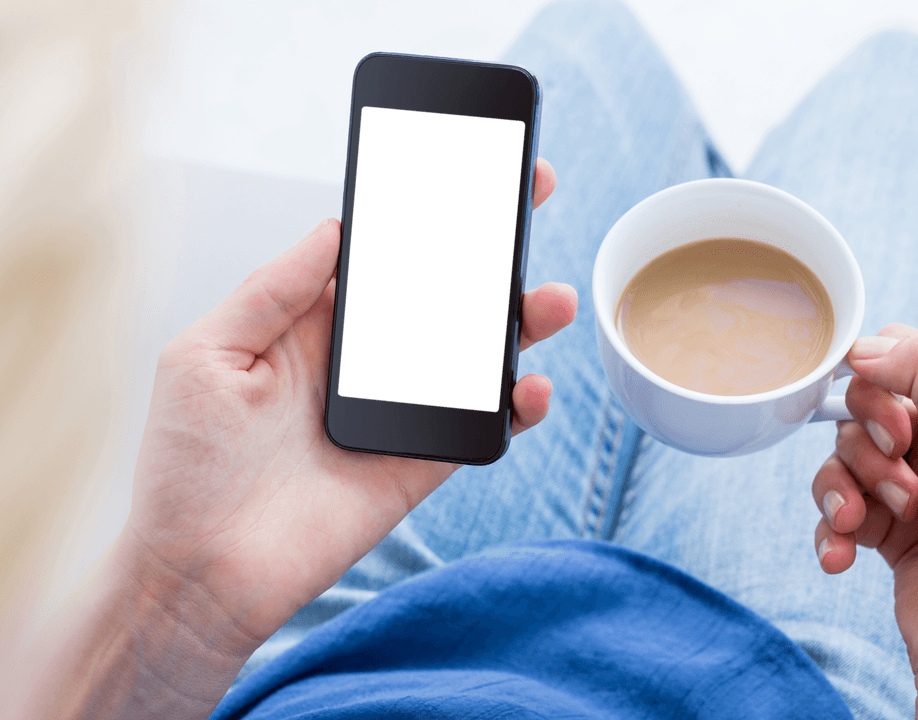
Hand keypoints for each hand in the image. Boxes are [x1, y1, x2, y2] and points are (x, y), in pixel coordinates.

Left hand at [124, 159, 571, 655]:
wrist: (199, 571)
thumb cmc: (186, 464)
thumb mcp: (206, 354)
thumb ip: (273, 289)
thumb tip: (334, 227)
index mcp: (312, 324)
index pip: (381, 258)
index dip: (423, 216)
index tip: (463, 175)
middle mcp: (363, 362)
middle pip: (441, 296)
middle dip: (488, 252)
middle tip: (528, 202)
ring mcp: (398, 411)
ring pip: (474, 355)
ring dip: (519, 323)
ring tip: (550, 300)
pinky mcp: (420, 462)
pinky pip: (480, 427)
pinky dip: (515, 407)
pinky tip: (529, 385)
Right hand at [812, 325, 917, 715]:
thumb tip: (870, 344)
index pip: (907, 356)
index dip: (882, 388)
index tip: (896, 431)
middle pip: (864, 407)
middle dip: (867, 451)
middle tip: (899, 484)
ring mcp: (917, 483)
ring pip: (842, 456)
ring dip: (845, 492)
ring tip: (871, 524)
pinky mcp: (888, 524)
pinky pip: (834, 505)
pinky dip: (832, 529)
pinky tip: (845, 554)